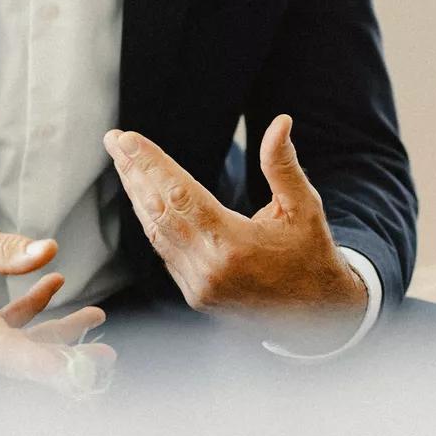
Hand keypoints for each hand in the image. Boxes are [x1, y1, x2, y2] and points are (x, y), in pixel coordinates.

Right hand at [0, 213, 115, 393]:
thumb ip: (0, 248)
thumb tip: (49, 250)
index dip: (39, 361)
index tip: (74, 372)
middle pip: (13, 359)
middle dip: (63, 359)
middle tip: (108, 357)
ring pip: (7, 350)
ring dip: (51, 336)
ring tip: (95, 316)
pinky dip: (22, 320)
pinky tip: (50, 289)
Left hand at [104, 117, 366, 344]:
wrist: (320, 313)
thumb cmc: (312, 254)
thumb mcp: (304, 207)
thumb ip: (283, 165)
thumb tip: (280, 122)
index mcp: (233, 245)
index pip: (179, 195)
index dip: (150, 164)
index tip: (127, 139)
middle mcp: (208, 269)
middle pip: (159, 211)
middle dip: (133, 172)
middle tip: (115, 141)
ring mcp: (198, 287)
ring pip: (156, 233)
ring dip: (137, 195)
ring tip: (124, 163)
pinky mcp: (196, 296)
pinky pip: (164, 252)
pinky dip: (152, 222)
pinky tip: (144, 199)